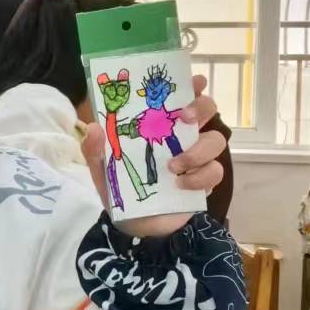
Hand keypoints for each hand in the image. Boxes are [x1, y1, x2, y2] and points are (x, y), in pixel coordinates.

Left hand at [83, 75, 224, 239]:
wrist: (135, 229)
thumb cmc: (121, 192)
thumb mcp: (102, 172)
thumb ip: (95, 151)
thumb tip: (93, 128)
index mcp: (158, 128)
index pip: (178, 98)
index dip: (189, 85)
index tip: (194, 80)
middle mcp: (181, 138)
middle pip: (207, 110)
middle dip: (201, 108)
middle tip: (184, 118)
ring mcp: (196, 159)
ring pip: (215, 140)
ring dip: (196, 150)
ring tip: (173, 167)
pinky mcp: (204, 182)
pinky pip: (215, 171)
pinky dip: (200, 177)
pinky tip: (180, 186)